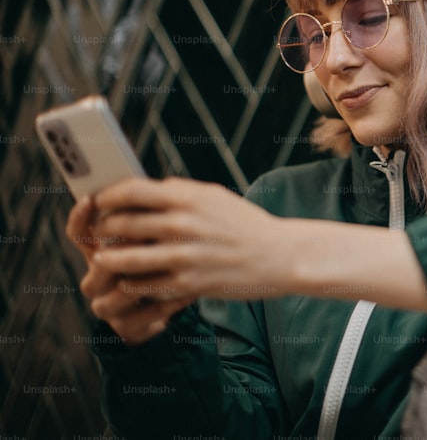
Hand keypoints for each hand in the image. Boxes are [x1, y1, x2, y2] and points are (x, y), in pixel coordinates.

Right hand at [67, 194, 194, 344]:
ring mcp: (110, 304)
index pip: (81, 232)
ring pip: (106, 302)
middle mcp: (101, 278)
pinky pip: (134, 323)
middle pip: (96, 267)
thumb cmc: (179, 252)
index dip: (81, 217)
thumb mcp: (173, 226)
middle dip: (118, 253)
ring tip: (167, 274)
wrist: (190, 293)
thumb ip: (160, 211)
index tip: (92, 200)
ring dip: (137, 287)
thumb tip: (164, 187)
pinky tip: (186, 295)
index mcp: (106, 249)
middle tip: (145, 240)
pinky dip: (161, 308)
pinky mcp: (128, 328)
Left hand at [90, 177, 289, 301]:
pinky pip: (143, 284)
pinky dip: (131, 281)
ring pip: (124, 258)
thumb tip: (142, 190)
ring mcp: (183, 256)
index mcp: (188, 197)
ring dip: (108, 258)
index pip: (131, 191)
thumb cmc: (245, 223)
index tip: (99, 201)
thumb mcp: (214, 196)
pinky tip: (130, 278)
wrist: (279, 255)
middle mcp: (182, 224)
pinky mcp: (187, 283)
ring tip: (104, 257)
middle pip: (121, 223)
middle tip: (100, 232)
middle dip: (103, 228)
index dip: (107, 196)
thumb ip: (178, 191)